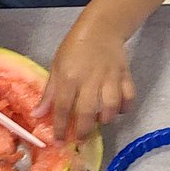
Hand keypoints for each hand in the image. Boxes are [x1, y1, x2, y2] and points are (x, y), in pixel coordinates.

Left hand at [32, 22, 134, 140]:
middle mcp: (90, 79)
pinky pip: (129, 95)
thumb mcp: (56, 66)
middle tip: (81, 140)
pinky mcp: (126, 74)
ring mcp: (110, 77)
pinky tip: (118, 110)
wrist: (101, 29)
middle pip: (88, 111)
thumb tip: (40, 114)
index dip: (61, 127)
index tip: (59, 141)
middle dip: (84, 130)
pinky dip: (125, 106)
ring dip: (105, 119)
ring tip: (100, 122)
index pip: (63, 107)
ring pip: (111, 105)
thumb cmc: (75, 47)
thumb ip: (50, 92)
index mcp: (69, 77)